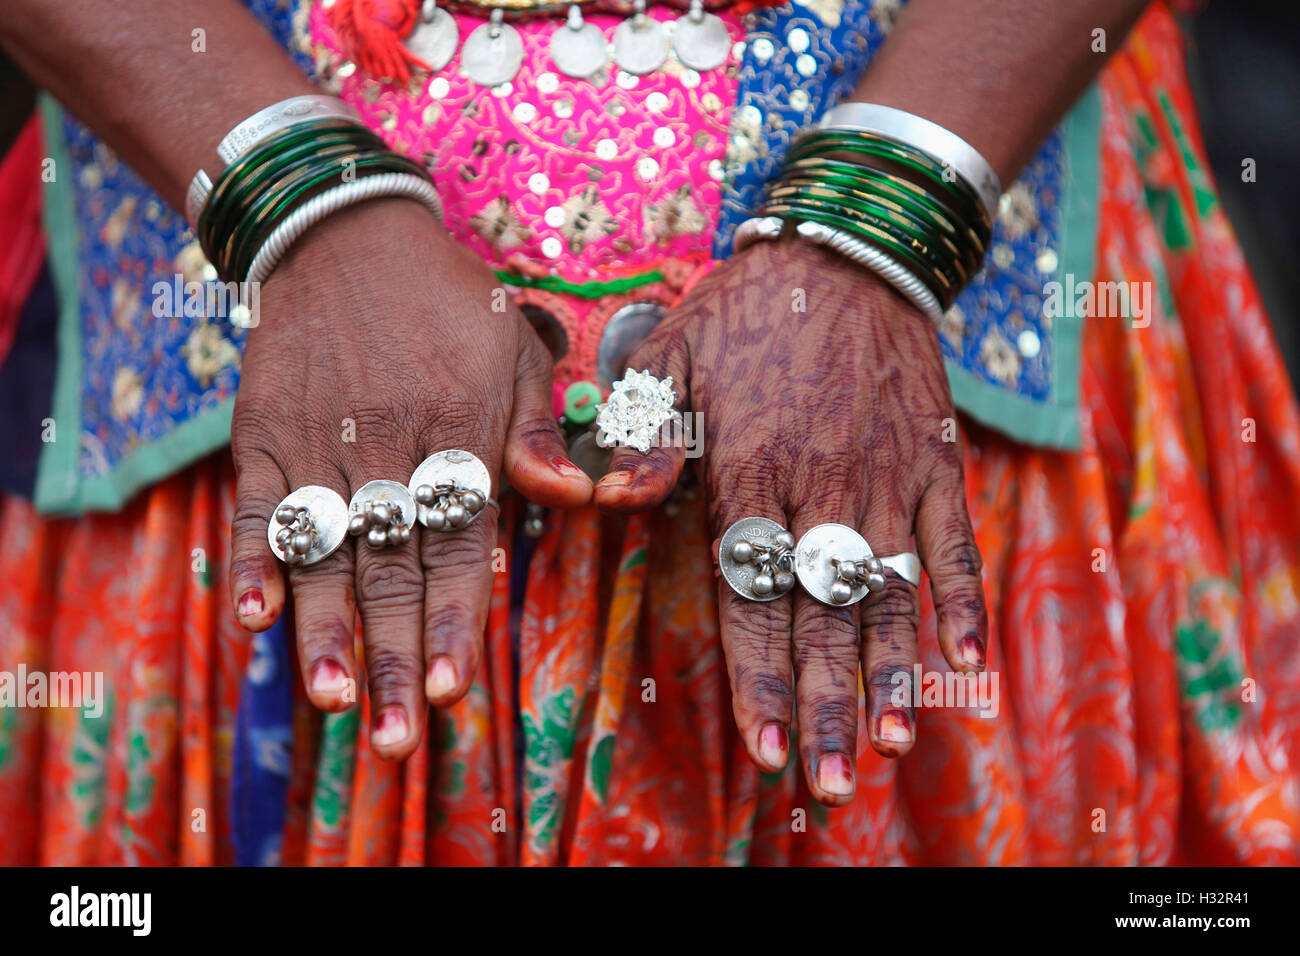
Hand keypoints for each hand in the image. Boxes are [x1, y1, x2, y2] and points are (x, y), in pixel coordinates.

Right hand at [227, 198, 592, 759]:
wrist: (346, 233)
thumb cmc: (448, 303)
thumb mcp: (516, 351)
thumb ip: (541, 430)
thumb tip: (579, 498)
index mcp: (459, 432)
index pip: (459, 543)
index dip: (454, 617)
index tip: (451, 688)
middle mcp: (389, 446)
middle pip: (392, 566)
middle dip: (394, 653)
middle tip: (392, 736)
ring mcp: (319, 441)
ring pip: (324, 551)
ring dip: (325, 628)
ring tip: (333, 698)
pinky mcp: (263, 432)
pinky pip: (256, 505)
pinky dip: (252, 561)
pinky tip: (251, 619)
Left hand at [596, 235, 987, 805]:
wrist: (847, 251)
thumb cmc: (746, 310)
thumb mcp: (669, 353)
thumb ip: (642, 431)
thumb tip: (609, 500)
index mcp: (749, 470)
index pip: (751, 594)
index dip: (758, 676)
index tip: (761, 747)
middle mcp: (821, 486)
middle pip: (821, 614)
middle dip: (822, 703)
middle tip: (828, 779)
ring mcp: (885, 475)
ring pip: (889, 591)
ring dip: (893, 672)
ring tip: (893, 742)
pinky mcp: (934, 459)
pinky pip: (952, 537)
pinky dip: (962, 595)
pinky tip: (967, 657)